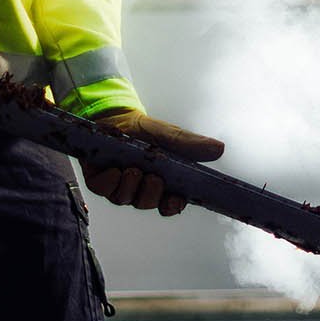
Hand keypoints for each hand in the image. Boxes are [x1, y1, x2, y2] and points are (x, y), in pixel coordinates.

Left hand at [79, 108, 223, 216]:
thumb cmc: (144, 129)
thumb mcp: (168, 135)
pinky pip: (104, 189)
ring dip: (130, 185)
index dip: (172, 206)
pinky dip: (110, 181)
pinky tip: (114, 169)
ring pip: (125, 199)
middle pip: (147, 203)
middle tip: (154, 177)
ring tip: (132, 169)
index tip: (174, 201)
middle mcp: (139, 187)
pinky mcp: (99, 181)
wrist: (114, 114)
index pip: (169, 203)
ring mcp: (119, 185)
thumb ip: (190, 144)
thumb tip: (220, 148)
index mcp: (160, 181)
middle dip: (151, 193)